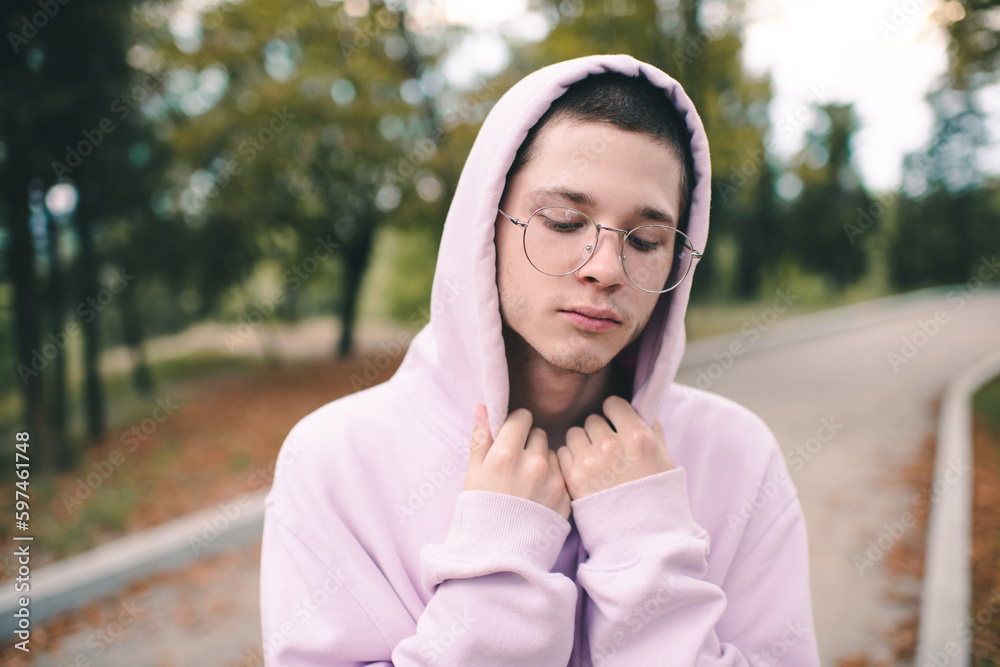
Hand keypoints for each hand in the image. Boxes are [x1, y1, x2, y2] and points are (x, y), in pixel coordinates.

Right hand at [464, 404, 571, 519]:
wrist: (499, 553)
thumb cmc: (480, 511)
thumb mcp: (473, 473)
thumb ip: (480, 438)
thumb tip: (483, 407)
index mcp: (506, 454)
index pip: (522, 417)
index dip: (515, 426)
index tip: (511, 436)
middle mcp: (533, 463)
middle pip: (539, 433)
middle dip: (529, 443)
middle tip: (517, 462)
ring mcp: (552, 480)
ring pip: (553, 453)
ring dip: (543, 460)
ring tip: (528, 481)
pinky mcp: (565, 496)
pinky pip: (562, 474)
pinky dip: (553, 479)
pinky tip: (539, 493)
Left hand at [556, 395, 672, 499]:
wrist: (642, 533)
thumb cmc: (655, 493)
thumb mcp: (663, 455)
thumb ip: (650, 426)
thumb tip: (637, 404)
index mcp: (637, 436)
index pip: (613, 404)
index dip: (614, 414)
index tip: (615, 423)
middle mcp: (612, 446)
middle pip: (592, 420)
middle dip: (599, 432)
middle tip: (607, 449)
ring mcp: (590, 461)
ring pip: (575, 434)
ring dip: (582, 444)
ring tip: (594, 461)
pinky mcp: (573, 477)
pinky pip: (562, 452)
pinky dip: (571, 459)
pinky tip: (584, 470)